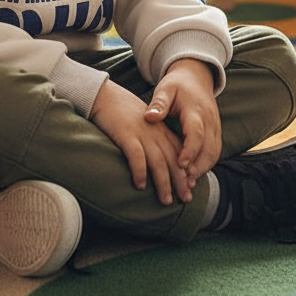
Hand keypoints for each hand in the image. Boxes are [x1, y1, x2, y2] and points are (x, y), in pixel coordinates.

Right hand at [89, 79, 192, 204]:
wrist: (104, 95)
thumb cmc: (123, 114)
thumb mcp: (145, 125)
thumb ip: (154, 140)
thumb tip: (160, 164)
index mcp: (161, 129)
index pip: (179, 152)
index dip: (186, 170)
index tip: (191, 187)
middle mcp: (155, 132)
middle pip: (173, 159)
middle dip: (181, 181)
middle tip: (186, 198)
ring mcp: (141, 133)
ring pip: (158, 161)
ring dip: (163, 182)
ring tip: (166, 200)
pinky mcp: (126, 134)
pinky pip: (136, 156)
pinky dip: (140, 171)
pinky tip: (140, 185)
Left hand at [143, 58, 222, 186]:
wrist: (196, 76)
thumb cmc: (177, 84)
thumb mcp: (166, 88)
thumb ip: (159, 103)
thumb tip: (149, 117)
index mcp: (196, 110)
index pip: (197, 133)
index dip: (190, 150)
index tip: (181, 164)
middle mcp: (209, 120)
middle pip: (209, 147)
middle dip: (198, 166)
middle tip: (185, 182)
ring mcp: (215, 126)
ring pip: (214, 152)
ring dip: (203, 168)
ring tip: (189, 183)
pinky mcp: (216, 131)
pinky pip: (215, 151)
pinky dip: (206, 164)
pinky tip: (194, 174)